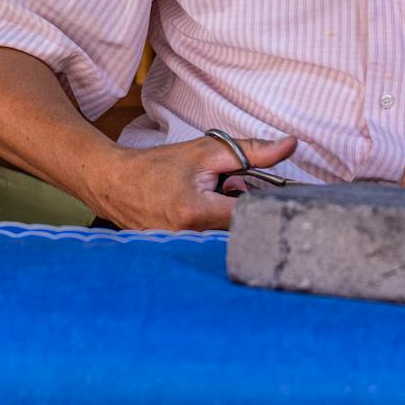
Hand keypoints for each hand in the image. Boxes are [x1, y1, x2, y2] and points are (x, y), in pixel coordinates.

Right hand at [87, 133, 296, 231]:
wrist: (114, 183)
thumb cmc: (158, 166)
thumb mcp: (206, 151)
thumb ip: (252, 151)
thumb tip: (290, 146)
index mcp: (198, 213)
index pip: (252, 216)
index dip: (263, 202)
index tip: (260, 189)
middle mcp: (190, 239)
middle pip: (242, 231)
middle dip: (243, 212)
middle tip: (230, 193)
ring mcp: (182, 252)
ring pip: (227, 240)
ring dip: (229, 222)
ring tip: (212, 203)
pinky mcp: (178, 258)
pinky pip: (211, 247)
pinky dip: (215, 231)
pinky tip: (202, 215)